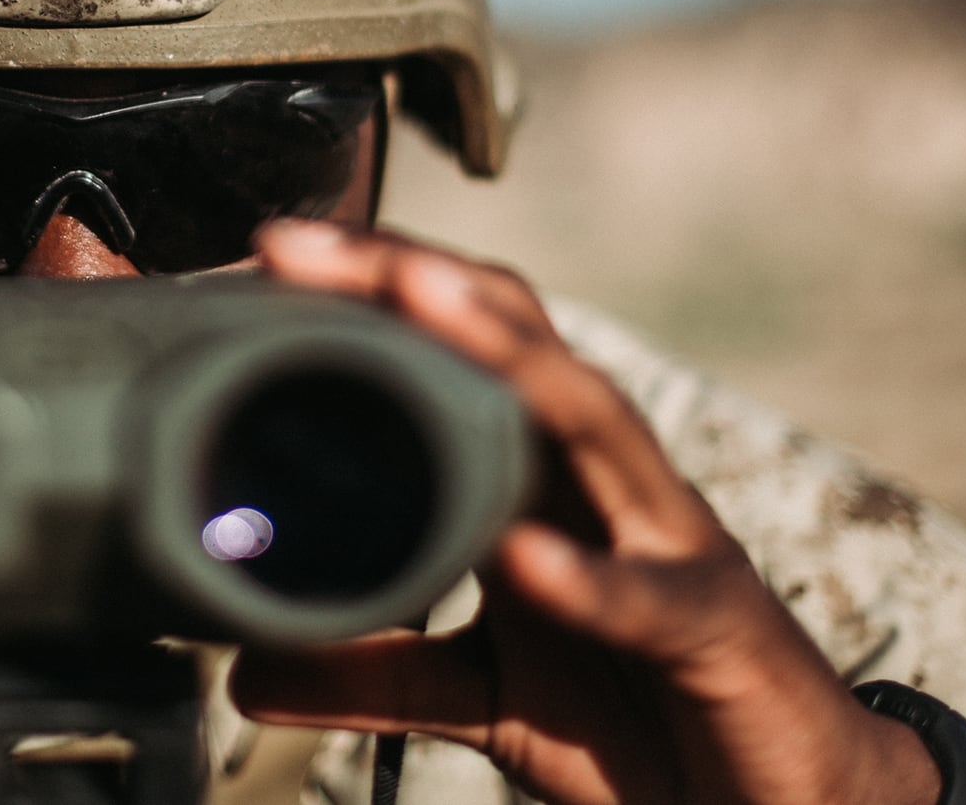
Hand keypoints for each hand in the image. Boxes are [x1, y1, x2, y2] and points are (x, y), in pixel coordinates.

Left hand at [233, 221, 942, 804]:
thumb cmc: (643, 718)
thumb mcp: (486, 693)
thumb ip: (377, 672)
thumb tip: (248, 673)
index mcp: (544, 481)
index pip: (459, 353)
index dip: (368, 303)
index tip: (262, 269)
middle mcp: (602, 482)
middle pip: (513, 345)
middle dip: (410, 282)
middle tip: (296, 247)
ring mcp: (667, 542)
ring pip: (592, 418)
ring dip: (505, 354)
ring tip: (417, 300)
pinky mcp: (717, 630)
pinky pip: (651, 595)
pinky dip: (588, 577)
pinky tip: (526, 558)